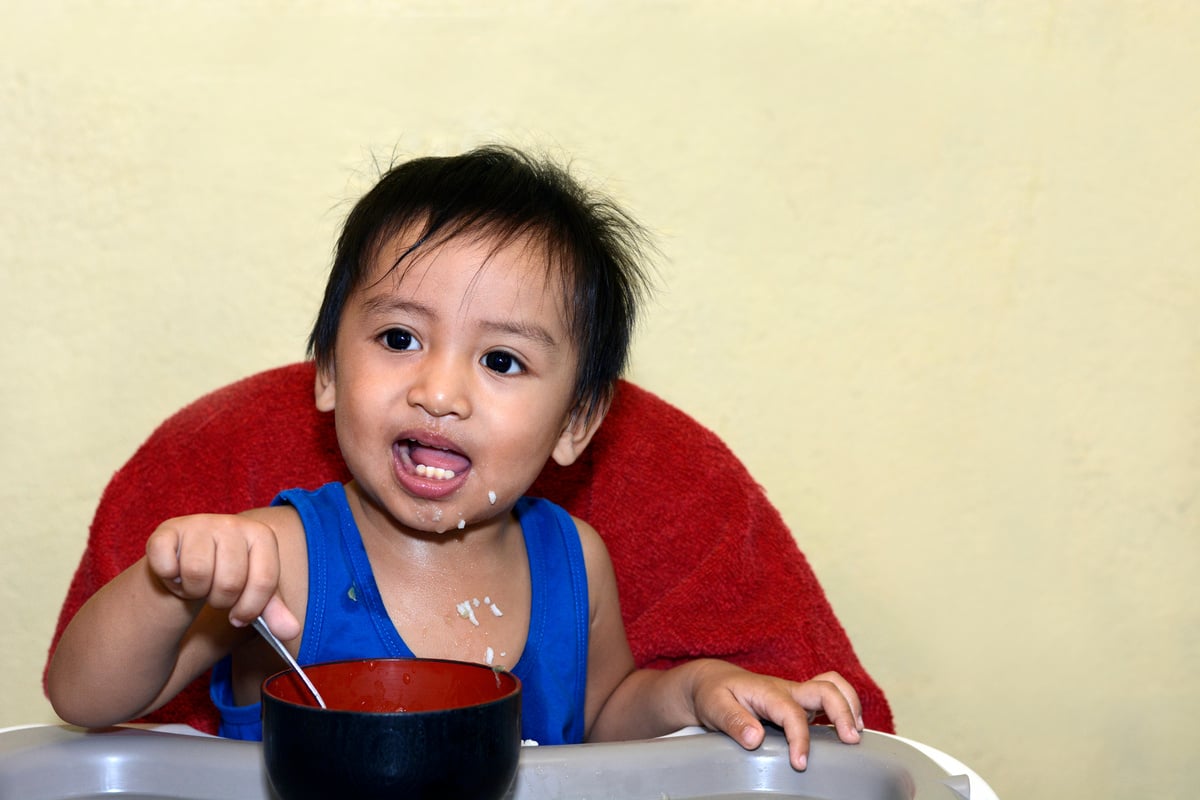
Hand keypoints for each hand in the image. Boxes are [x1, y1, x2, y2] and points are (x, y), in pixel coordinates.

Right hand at [145, 514, 299, 637]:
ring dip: (193, 590)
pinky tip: (176, 573)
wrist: (188, 561)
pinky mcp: (166, 530)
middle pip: (229, 582)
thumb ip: (273, 613)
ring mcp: (198, 523)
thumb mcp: (253, 594)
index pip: (264, 582)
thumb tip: (291, 632)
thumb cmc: (227, 577)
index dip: (250, 609)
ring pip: (196, 573)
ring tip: (196, 582)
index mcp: (261, 535)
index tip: (239, 615)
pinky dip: (169, 579)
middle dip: (220, 600)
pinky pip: (166, 565)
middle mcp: (232, 523)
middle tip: (214, 592)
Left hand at [688, 661, 862, 770]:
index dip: (800, 739)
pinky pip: (829, 696)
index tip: (800, 764)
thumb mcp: (715, 707)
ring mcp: (796, 695)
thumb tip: (756, 738)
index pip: (792, 713)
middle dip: (843, 711)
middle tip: (851, 739)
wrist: (713, 682)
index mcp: (767, 691)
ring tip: (857, 732)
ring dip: (849, 704)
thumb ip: (734, 721)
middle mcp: (787, 690)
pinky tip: (847, 730)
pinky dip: (844, 707)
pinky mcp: (800, 702)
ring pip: (832, 688)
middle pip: (824, 689)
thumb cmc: (714, 694)